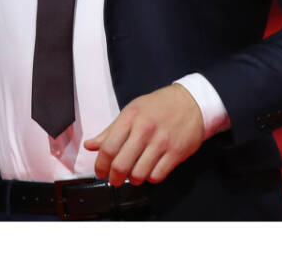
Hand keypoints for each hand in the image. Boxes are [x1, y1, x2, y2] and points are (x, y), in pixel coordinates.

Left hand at [83, 83, 204, 185]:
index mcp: (131, 117)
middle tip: (114, 179)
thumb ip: (110, 130)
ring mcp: (162, 142)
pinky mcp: (176, 153)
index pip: (108, 147)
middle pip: (121, 165)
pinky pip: (157, 176)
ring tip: (133, 175)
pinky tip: (149, 171)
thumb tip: (90, 145)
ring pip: (139, 174)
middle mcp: (145, 130)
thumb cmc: (159, 106)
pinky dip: (150, 178)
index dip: (100, 165)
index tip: (101, 171)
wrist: (191, 102)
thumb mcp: (132, 111)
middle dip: (114, 177)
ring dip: (132, 179)